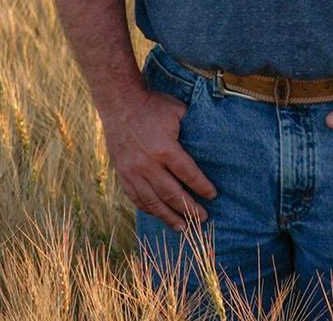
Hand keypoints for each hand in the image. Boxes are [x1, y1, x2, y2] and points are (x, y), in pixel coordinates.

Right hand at [101, 90, 217, 230]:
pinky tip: (160, 215)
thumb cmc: (153, 106)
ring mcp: (133, 172)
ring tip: (184, 228)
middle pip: (172, 194)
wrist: (120, 104)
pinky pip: (137, 198)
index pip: (187, 174)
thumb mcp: (177, 111)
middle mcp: (148, 164)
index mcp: (164, 148)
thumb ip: (192, 129)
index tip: (212, 195)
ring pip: (153, 202)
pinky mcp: (123, 175)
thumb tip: (209, 142)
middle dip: (189, 208)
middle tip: (203, 218)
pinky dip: (149, 209)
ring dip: (169, 217)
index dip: (201, 187)